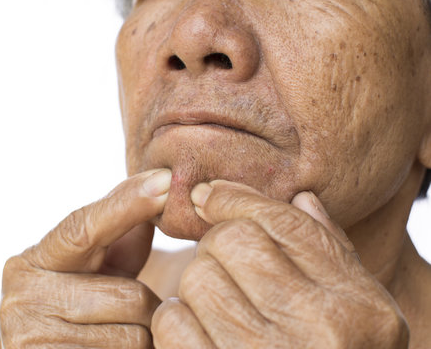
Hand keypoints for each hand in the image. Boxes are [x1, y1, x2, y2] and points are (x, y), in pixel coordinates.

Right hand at [0, 169, 170, 347]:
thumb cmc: (79, 316)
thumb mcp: (95, 274)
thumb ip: (119, 236)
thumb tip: (157, 187)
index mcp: (33, 262)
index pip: (84, 228)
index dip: (128, 205)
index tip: (166, 181)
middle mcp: (22, 298)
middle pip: (129, 295)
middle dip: (147, 308)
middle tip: (135, 317)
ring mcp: (30, 339)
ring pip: (133, 335)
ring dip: (143, 338)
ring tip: (119, 337)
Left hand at [152, 180, 408, 348]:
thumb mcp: (359, 313)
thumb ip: (330, 253)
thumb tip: (300, 197)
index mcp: (354, 308)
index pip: (280, 223)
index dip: (235, 199)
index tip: (208, 196)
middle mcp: (315, 335)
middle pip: (230, 243)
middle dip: (218, 247)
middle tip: (226, 267)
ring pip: (197, 279)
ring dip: (198, 287)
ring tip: (219, 308)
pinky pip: (172, 323)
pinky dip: (177, 322)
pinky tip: (201, 335)